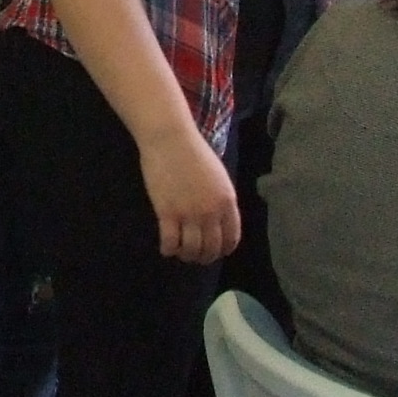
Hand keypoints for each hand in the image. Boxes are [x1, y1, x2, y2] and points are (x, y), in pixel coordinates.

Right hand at [139, 124, 240, 263]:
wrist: (170, 139)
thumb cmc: (194, 152)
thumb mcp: (218, 177)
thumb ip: (221, 199)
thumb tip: (218, 220)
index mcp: (227, 201)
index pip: (231, 238)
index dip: (224, 249)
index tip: (216, 252)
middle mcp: (211, 212)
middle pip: (211, 247)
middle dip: (204, 257)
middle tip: (195, 256)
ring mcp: (189, 214)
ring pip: (191, 249)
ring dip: (186, 255)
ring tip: (180, 252)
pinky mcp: (167, 213)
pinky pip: (170, 242)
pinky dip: (168, 250)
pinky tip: (166, 248)